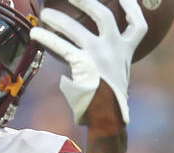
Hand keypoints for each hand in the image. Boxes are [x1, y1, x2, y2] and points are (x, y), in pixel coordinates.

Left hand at [30, 0, 146, 124]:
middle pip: (104, 15)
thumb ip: (107, 59)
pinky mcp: (84, 66)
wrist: (109, 119)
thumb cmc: (108, 100)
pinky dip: (47, 38)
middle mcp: (115, 49)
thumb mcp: (116, 76)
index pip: (138, 24)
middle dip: (86, 1)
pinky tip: (35, 33)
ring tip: (45, 14)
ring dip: (59, 19)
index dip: (132, 7)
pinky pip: (62, 46)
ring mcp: (100, 56)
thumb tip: (80, 49)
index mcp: (126, 51)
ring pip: (77, 28)